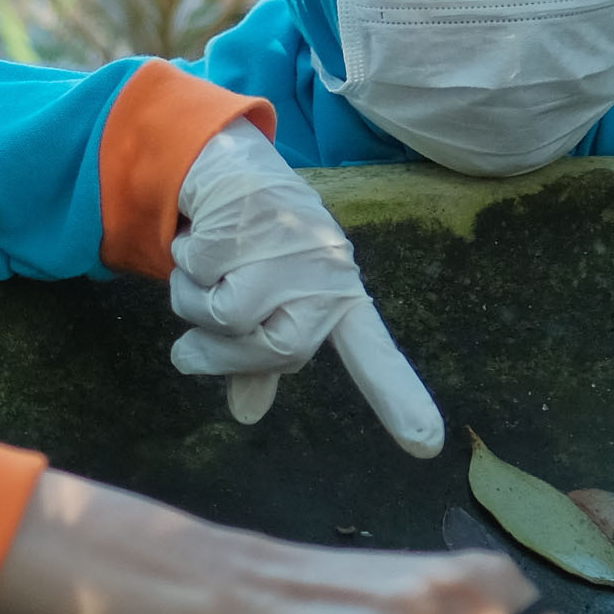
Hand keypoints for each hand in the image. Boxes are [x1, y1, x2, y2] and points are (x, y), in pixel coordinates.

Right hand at [167, 122, 445, 457]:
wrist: (233, 168)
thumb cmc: (256, 246)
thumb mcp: (268, 302)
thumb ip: (258, 360)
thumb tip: (246, 414)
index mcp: (337, 299)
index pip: (373, 353)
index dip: (398, 398)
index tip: (429, 445)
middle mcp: (324, 273)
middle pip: (272, 348)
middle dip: (219, 352)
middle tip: (194, 342)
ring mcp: (289, 245)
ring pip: (223, 314)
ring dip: (192, 300)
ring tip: (207, 267)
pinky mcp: (251, 219)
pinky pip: (197, 272)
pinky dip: (184, 262)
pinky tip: (201, 236)